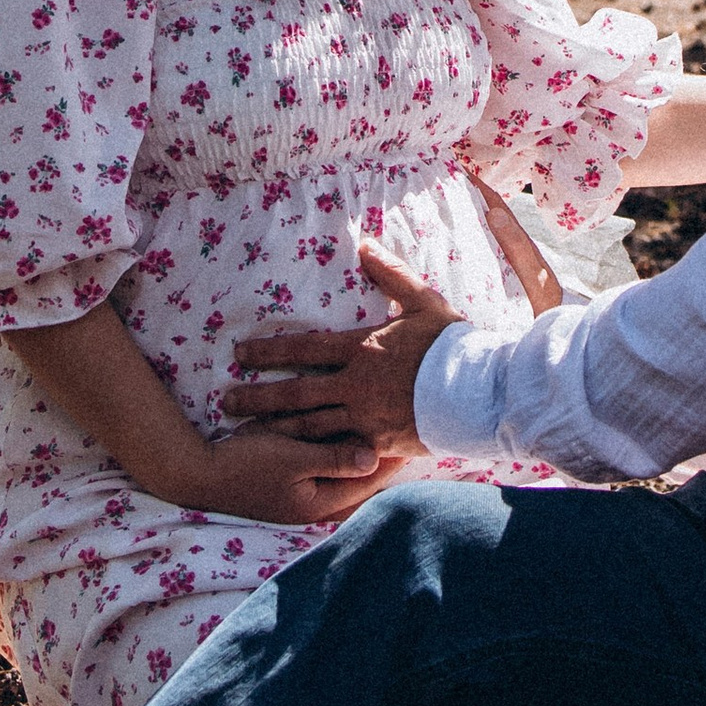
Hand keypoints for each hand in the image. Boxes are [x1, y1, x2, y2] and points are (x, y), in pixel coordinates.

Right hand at [185, 429, 399, 528]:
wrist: (199, 474)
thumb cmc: (245, 464)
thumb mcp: (291, 458)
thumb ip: (332, 459)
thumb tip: (373, 458)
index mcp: (321, 502)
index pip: (369, 480)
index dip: (393, 458)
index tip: (416, 435)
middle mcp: (318, 504)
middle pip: (365, 484)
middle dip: (388, 462)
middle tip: (415, 435)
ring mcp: (305, 496)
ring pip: (349, 479)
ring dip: (368, 461)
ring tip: (398, 439)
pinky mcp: (294, 484)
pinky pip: (330, 473)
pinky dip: (345, 457)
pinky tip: (358, 442)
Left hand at [224, 245, 460, 446]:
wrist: (479, 392)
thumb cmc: (452, 345)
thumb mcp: (422, 302)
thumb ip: (392, 274)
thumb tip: (365, 245)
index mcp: (362, 350)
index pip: (304, 350)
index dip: (268, 351)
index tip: (240, 354)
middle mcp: (355, 386)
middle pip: (295, 393)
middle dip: (257, 397)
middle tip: (226, 402)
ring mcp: (364, 419)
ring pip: (309, 427)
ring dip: (275, 428)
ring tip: (247, 432)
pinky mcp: (378, 445)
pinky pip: (337, 452)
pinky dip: (311, 456)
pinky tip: (292, 461)